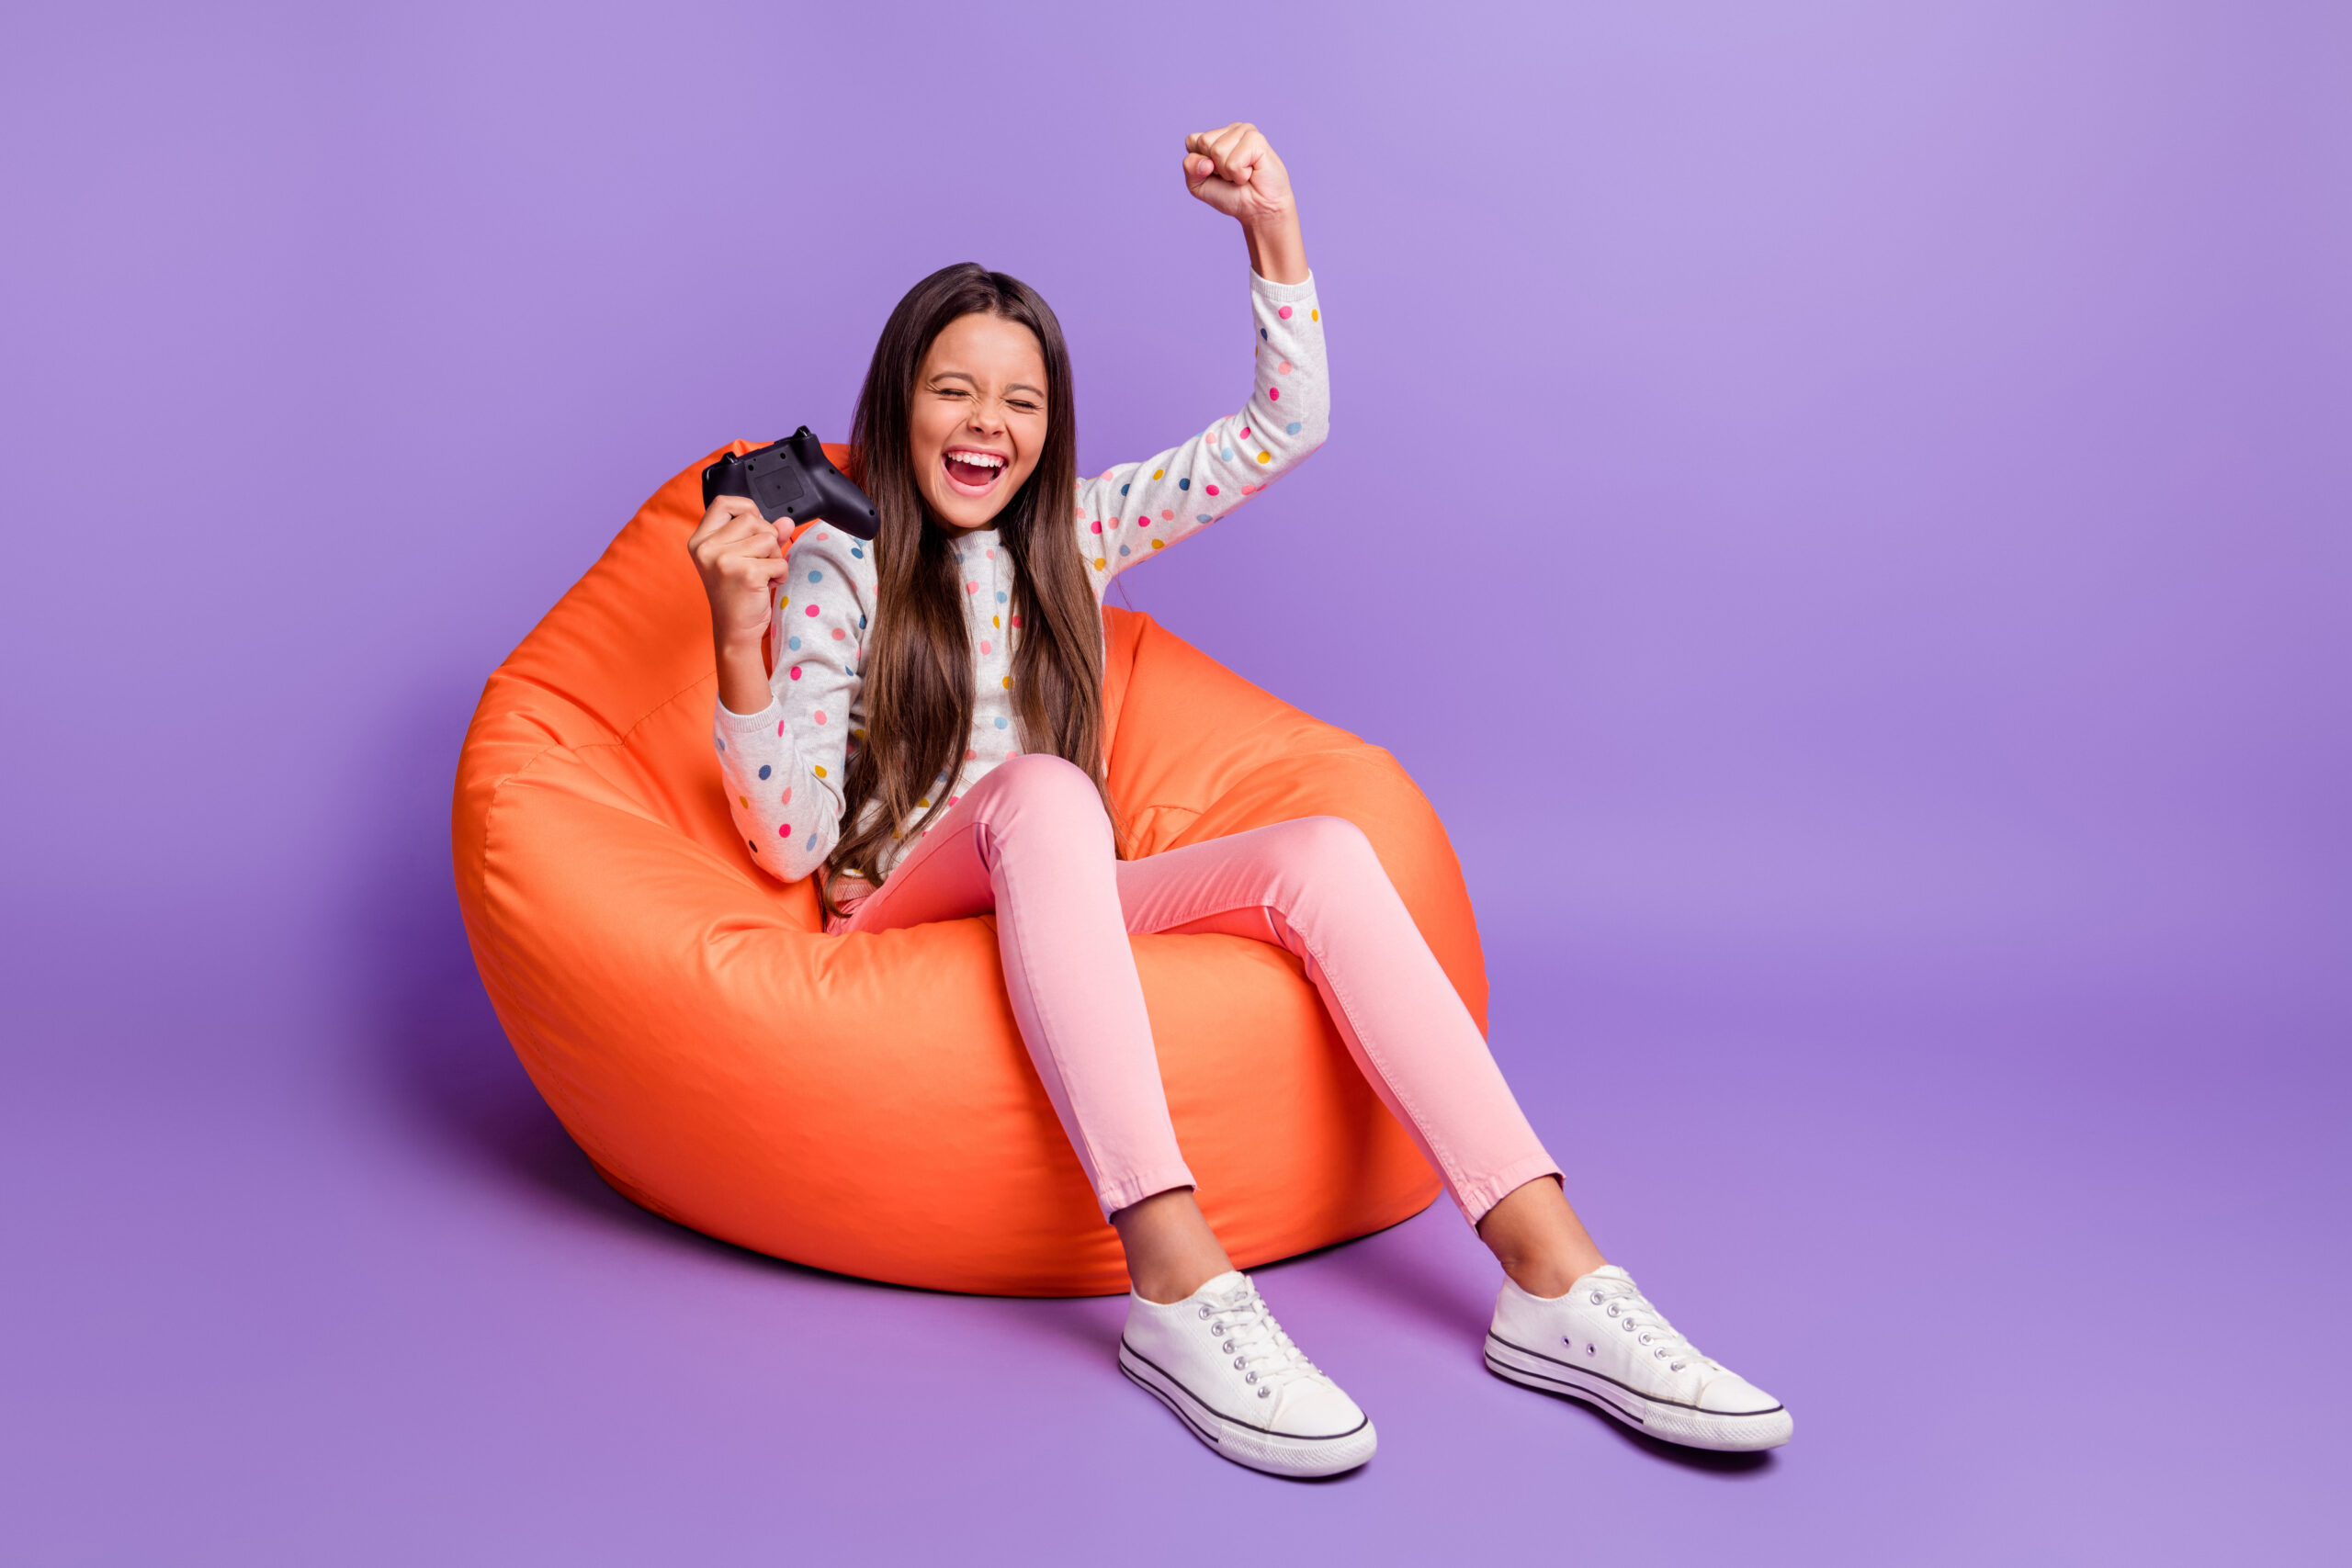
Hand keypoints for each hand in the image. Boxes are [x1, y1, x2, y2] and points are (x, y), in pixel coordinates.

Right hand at [687, 496, 790, 653]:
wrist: (734, 631)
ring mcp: (723, 560)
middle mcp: (707, 548)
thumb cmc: (736, 594)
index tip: (755, 525)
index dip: (746, 508)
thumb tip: (786, 521)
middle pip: (752, 519)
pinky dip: (780, 573)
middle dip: (766, 537)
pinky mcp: (745, 573)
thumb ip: (763, 536)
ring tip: (762, 575)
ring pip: (768, 538)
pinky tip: (767, 585)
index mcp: (700, 540)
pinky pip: (778, 561)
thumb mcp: (744, 559)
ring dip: (774, 557)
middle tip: (760, 561)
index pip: (723, 503)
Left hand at [1182, 122, 1293, 228]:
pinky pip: (1234, 162)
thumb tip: (1205, 161)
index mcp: (1216, 136)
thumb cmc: (1231, 195)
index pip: (1192, 141)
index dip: (1199, 164)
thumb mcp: (1199, 185)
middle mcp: (1230, 130)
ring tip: (1242, 175)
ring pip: (1218, 151)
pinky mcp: (1257, 140)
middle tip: (1232, 175)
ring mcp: (1244, 131)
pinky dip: (1240, 175)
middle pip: (1203, 142)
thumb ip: (1190, 168)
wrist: (1258, 210)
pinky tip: (1251, 173)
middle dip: (1214, 168)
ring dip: (1228, 172)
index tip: (1216, 173)